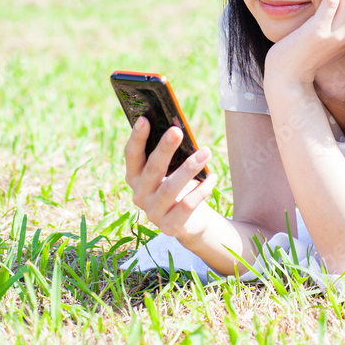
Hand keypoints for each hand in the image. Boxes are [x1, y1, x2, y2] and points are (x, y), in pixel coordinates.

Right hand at [124, 116, 217, 243]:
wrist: (190, 221)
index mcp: (135, 177)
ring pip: (170, 188)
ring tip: (206, 152)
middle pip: (151, 169)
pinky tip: (213, 177)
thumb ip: (170, 154)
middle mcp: (140, 195)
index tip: (144, 119)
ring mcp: (153, 213)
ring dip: (189, 168)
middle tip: (177, 130)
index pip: (131, 156)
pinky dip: (202, 189)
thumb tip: (178, 129)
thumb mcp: (171, 170)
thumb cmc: (179, 186)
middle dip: (164, 149)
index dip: (136, 138)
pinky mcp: (170, 226)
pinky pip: (187, 205)